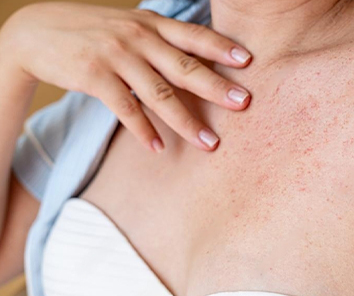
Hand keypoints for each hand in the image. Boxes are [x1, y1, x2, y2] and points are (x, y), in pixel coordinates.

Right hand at [0, 2, 251, 151]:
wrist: (38, 29)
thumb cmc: (93, 29)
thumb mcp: (130, 24)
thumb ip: (160, 39)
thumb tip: (196, 58)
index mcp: (151, 23)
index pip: (193, 35)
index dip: (222, 47)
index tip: (248, 62)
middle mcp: (138, 37)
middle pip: (184, 66)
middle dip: (217, 87)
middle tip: (244, 104)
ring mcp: (116, 55)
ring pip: (159, 93)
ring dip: (186, 121)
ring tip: (209, 143)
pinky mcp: (94, 75)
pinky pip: (125, 108)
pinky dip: (144, 131)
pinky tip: (159, 148)